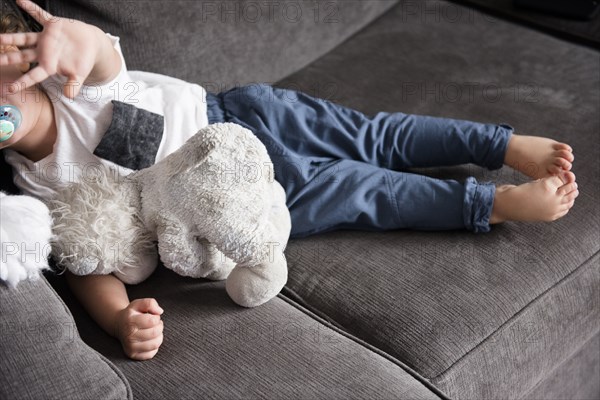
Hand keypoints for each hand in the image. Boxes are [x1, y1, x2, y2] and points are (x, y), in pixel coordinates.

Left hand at [0, 0, 119, 97]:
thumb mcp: (80, 75)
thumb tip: (69, 95)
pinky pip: (39, 14)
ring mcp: (46, 38)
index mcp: (49, 65)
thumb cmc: (84, 61)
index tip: (9, 89)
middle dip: (8, 58)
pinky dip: (31, 8)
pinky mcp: (52, 25)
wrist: (92, 44)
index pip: (33, 75)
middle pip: (23, 56)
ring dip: (12, 38)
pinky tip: (20, 0)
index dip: (22, 82)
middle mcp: (44, 51)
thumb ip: (73, 84)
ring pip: (25, 38)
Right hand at [115, 298, 164, 360]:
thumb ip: (150, 303)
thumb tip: (160, 312)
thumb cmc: (132, 314)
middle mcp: (129, 336)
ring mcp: (130, 347)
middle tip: (154, 324)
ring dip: (158, 336)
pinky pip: (152, 353)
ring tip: (152, 331)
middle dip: (159, 326)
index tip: (152, 317)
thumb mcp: (139, 304)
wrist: (119, 325)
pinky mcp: (134, 355)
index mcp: (130, 321)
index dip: (156, 317)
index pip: (153, 321)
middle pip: (155, 332)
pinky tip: (149, 340)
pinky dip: (154, 346)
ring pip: (155, 344)